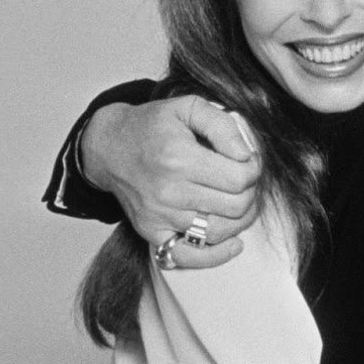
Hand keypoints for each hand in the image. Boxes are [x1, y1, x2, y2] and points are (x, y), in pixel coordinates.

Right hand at [81, 96, 261, 266]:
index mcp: (179, 159)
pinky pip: (190, 256)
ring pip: (220, 231)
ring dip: (241, 219)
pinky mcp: (153, 233)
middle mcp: (169, 192)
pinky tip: (234, 243)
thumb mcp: (187, 107)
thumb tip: (245, 154)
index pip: (238, 179)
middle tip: (244, 180)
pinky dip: (216, 255)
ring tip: (240, 202)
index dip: (254, 169)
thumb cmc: (151, 126)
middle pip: (234, 206)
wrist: (109, 147)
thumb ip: (221, 125)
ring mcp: (160, 216)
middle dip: (250, 192)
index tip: (249, 161)